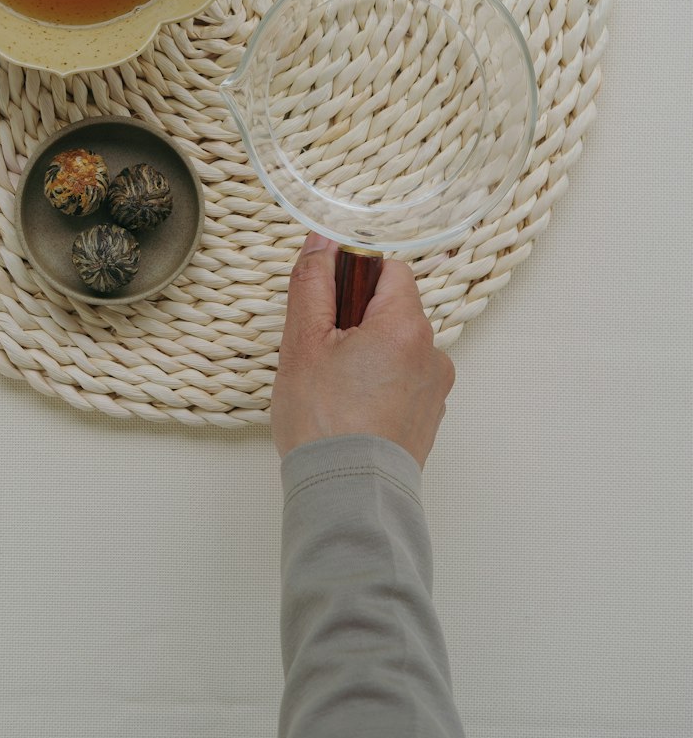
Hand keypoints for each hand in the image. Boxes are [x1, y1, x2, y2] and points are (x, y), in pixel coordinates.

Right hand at [271, 234, 455, 467]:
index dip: (352, 278)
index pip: (389, 269)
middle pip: (392, 309)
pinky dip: (379, 384)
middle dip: (354, 321)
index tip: (326, 306)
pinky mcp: (429, 416)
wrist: (348, 495)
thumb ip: (313, 284)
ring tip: (333, 388)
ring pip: (396, 347)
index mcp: (406, 325)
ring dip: (367, 354)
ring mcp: (435, 387)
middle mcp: (433, 352)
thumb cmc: (324, 422)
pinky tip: (350, 409)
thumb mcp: (303, 343)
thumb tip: (322, 242)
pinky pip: (403, 380)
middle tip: (321, 353)